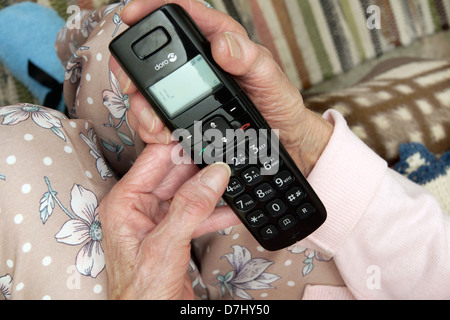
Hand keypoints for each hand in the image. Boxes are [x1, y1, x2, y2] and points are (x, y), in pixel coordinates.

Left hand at [99, 143, 238, 298]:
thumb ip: (190, 208)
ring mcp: (158, 220)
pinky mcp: (174, 233)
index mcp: (125, 202)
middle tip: (227, 154)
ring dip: (213, 188)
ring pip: (189, 192)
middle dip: (202, 165)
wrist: (152, 319)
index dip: (180, 144)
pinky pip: (197, 213)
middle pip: (175, 173)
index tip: (205, 134)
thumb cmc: (142, 293)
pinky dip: (216, 210)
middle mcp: (140, 207)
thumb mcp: (165, 246)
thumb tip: (213, 175)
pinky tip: (235, 206)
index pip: (155, 160)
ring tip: (236, 176)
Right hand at [110, 0, 332, 175]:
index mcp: (220, 41)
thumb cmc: (278, 102)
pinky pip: (157, 115)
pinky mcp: (184, 114)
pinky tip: (161, 135)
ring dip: (141, 106)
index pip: (184, 13)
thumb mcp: (271, 79)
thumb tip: (221, 44)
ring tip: (155, 125)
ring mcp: (188, 89)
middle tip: (133, 87)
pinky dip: (151, 126)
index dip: (153, 7)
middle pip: (153, 56)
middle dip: (133, 70)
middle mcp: (199, 62)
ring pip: (148, 89)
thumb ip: (250, 59)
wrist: (281, 136)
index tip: (132, 14)